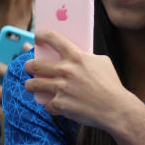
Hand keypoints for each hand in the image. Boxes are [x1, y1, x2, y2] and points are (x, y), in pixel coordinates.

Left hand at [24, 31, 143, 132]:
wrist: (117, 109)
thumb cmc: (111, 84)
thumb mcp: (101, 62)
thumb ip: (84, 56)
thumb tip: (69, 51)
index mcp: (77, 57)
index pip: (53, 38)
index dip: (42, 35)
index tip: (37, 37)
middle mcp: (66, 71)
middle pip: (33, 64)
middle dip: (28, 66)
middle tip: (29, 67)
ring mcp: (61, 88)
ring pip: (32, 84)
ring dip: (31, 85)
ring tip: (32, 85)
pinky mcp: (60, 104)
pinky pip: (46, 104)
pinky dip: (50, 105)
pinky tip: (55, 105)